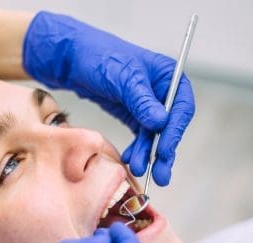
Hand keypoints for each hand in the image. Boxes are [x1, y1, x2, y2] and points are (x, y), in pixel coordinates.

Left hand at [23, 12, 194, 185]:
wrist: (72, 59)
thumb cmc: (98, 57)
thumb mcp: (121, 77)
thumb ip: (141, 100)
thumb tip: (161, 122)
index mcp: (167, 75)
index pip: (181, 107)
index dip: (175, 131)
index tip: (164, 151)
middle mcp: (162, 91)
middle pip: (170, 126)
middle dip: (164, 151)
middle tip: (161, 175)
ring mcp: (148, 105)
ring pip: (154, 135)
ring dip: (148, 154)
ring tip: (139, 169)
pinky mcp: (134, 114)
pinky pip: (141, 136)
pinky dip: (138, 149)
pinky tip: (131, 160)